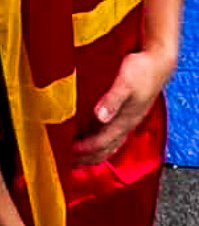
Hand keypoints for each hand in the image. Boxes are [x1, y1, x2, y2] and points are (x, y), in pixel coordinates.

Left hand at [74, 47, 171, 164]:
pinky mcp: (127, 114)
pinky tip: (92, 139)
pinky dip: (101, 143)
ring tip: (77, 158)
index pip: (101, 143)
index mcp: (124, 120)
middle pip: (105, 149)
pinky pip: (112, 135)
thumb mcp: (125, 82)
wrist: (158, 62)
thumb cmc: (141, 70)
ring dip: (93, 153)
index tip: (67, 153)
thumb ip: (112, 99)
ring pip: (109, 144)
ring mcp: (127, 120)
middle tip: (68, 162)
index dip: (84, 150)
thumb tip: (99, 116)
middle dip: (87, 158)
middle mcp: (126, 124)